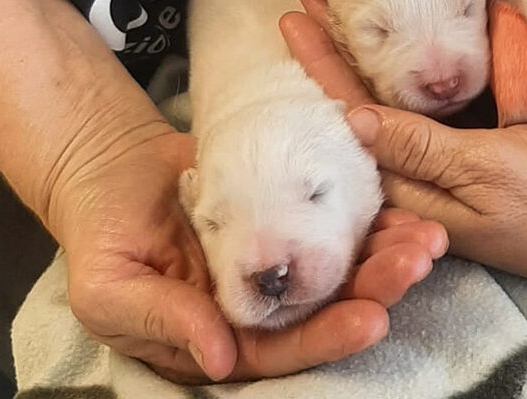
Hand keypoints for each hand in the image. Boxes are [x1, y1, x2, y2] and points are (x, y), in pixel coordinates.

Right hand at [47, 125, 446, 383]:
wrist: (108, 168)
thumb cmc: (101, 237)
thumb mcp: (111, 288)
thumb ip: (165, 322)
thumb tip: (221, 358)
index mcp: (225, 339)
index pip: (286, 349)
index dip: (329, 336)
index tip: (372, 318)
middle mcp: (265, 306)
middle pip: (330, 307)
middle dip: (378, 289)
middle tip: (416, 262)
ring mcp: (282, 258)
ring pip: (344, 264)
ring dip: (387, 252)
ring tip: (425, 236)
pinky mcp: (292, 213)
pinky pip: (336, 216)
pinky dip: (370, 210)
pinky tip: (401, 199)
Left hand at [282, 0, 526, 298]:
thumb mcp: (492, 174)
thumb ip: (424, 148)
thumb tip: (351, 118)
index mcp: (418, 194)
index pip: (355, 123)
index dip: (324, 70)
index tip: (295, 21)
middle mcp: (429, 177)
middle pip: (371, 104)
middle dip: (339, 53)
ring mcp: (460, 161)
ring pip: (406, 99)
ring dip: (377, 51)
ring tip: (342, 4)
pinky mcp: (492, 147)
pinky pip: (448, 103)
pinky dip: (426, 68)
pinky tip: (403, 37)